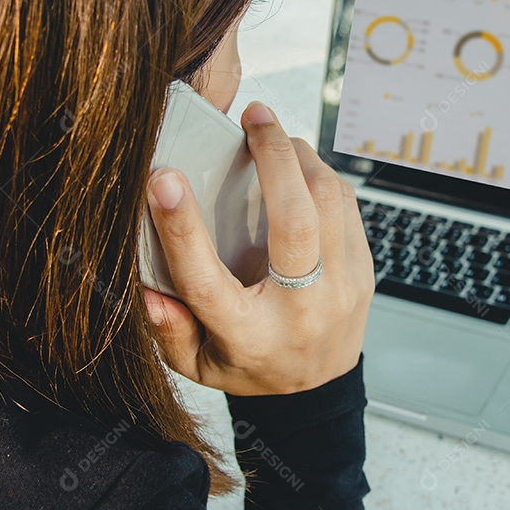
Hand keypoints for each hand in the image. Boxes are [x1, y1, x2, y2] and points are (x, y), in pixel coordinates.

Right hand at [144, 102, 372, 394]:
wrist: (317, 393)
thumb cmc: (251, 366)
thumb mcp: (196, 364)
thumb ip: (168, 329)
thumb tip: (146, 291)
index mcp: (247, 335)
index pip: (206, 280)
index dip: (181, 227)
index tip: (164, 179)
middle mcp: (300, 311)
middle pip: (293, 221)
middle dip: (273, 156)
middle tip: (254, 116)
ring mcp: (340, 290)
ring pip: (330, 202)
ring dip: (302, 158)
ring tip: (275, 136)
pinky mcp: (363, 273)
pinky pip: (349, 207)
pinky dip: (323, 176)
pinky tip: (300, 167)